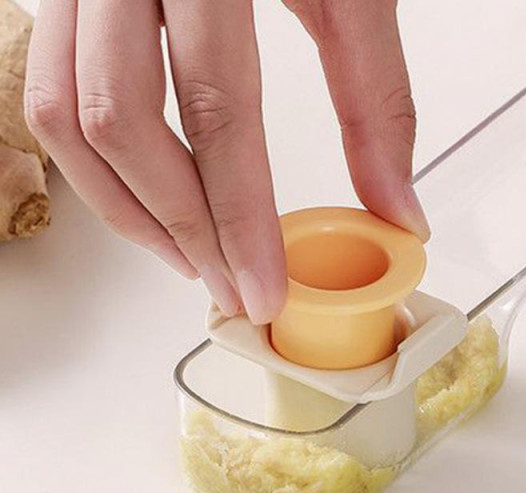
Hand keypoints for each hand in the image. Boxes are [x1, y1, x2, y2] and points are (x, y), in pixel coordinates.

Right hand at [24, 0, 428, 321]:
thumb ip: (377, 100)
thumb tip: (398, 209)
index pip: (217, 107)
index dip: (240, 218)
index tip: (264, 288)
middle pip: (121, 123)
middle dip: (181, 227)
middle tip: (230, 286)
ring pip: (64, 116)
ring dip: (126, 209)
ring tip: (190, 257)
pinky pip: (47, 92)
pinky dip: (96, 167)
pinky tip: (149, 202)